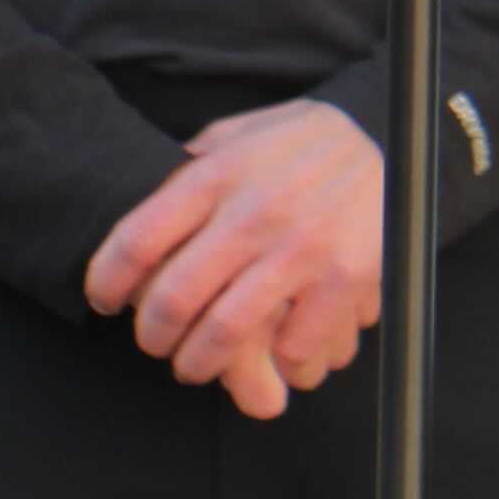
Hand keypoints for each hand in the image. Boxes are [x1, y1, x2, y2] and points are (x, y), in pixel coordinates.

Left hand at [82, 100, 384, 419]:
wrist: (392, 139)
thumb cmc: (301, 143)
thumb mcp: (238, 134)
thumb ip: (191, 166)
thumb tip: (139, 203)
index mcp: (219, 173)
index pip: (137, 240)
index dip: (107, 282)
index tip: (106, 301)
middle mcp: (255, 211)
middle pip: (173, 299)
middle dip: (152, 335)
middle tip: (154, 341)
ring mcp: (301, 248)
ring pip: (224, 333)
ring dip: (199, 362)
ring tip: (196, 364)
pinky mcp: (343, 278)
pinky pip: (290, 346)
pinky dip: (276, 361)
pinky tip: (272, 352)